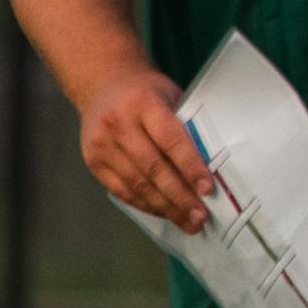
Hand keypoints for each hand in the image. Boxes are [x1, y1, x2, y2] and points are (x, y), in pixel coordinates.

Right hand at [77, 65, 212, 232]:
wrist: (102, 85)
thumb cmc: (147, 92)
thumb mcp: (171, 96)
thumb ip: (187, 126)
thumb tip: (214, 167)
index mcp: (143, 104)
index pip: (170, 140)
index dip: (190, 167)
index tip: (208, 189)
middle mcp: (118, 124)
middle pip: (152, 167)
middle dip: (180, 196)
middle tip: (201, 217)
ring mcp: (101, 144)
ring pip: (136, 183)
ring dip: (165, 207)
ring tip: (188, 222)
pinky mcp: (93, 161)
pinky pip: (121, 189)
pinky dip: (145, 204)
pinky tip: (165, 213)